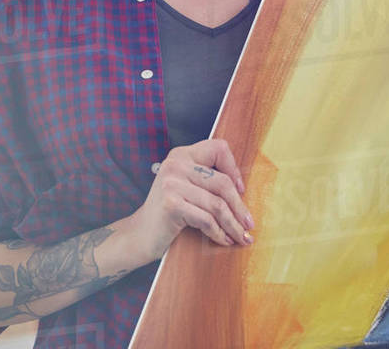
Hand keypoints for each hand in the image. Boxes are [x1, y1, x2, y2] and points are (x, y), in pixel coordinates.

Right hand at [127, 139, 254, 263]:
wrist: (139, 235)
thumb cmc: (168, 214)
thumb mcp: (186, 188)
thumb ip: (206, 181)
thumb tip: (243, 189)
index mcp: (182, 155)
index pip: (218, 148)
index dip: (233, 168)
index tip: (241, 190)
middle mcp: (176, 165)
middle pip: (222, 182)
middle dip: (239, 207)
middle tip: (249, 224)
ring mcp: (172, 183)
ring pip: (217, 204)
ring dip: (233, 224)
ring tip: (241, 236)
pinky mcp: (171, 204)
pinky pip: (206, 220)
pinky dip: (219, 233)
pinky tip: (224, 240)